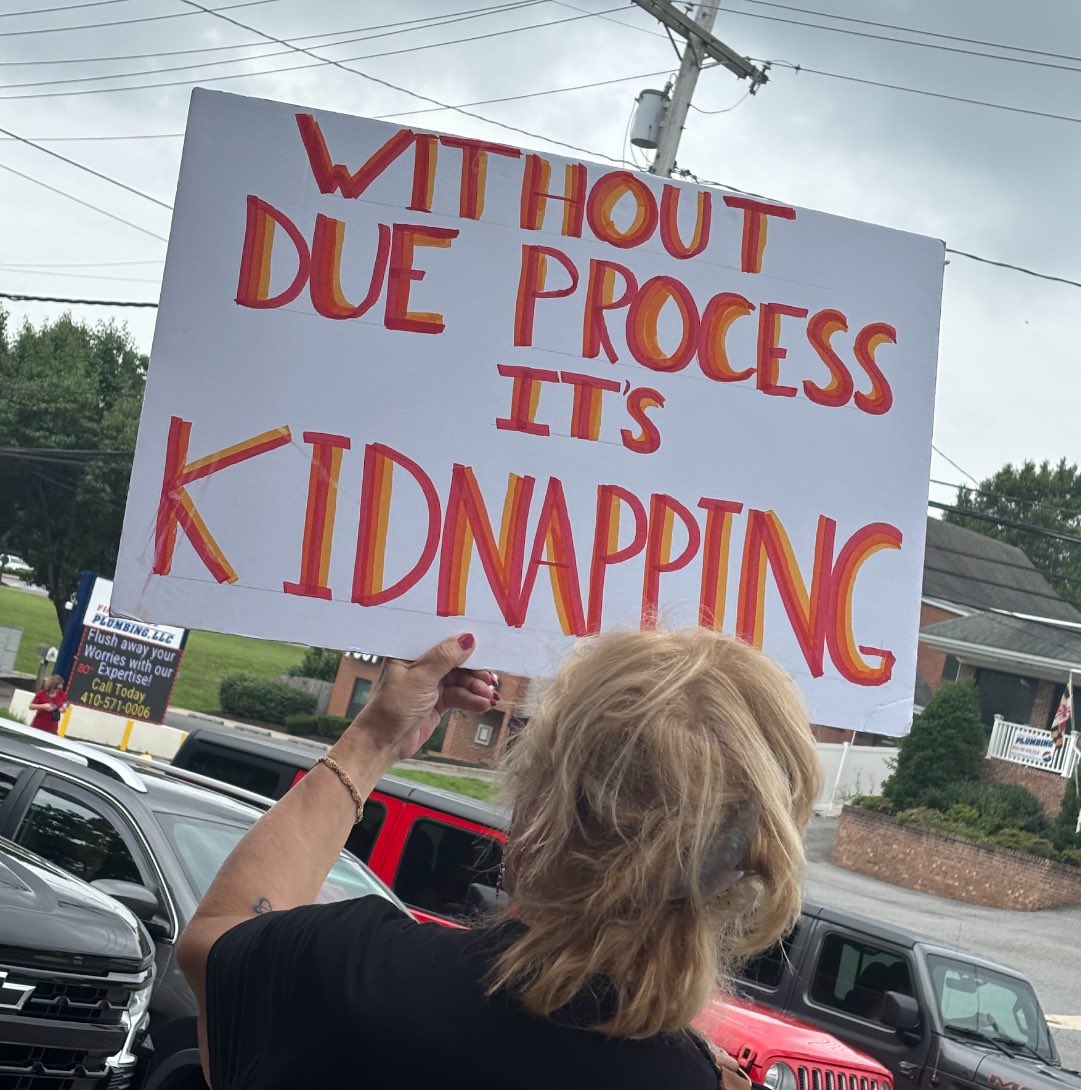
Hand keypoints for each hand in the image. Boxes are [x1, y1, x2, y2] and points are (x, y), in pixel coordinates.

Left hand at [349, 634, 497, 761]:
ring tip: (489, 696)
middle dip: (475, 670)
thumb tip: (468, 638)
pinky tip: (483, 704)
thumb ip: (445, 657)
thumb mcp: (420, 678)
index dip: (463, 643)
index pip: (441, 640)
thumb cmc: (392, 706)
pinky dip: (472, 700)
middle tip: (491, 679)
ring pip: (461, 680)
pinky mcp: (437, 701)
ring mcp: (430, 684)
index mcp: (411, 652)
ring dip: (476, 688)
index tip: (484, 646)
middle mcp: (421, 665)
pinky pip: (459, 696)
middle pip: (456, 661)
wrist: (382, 743)